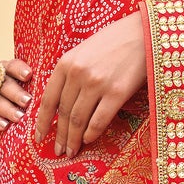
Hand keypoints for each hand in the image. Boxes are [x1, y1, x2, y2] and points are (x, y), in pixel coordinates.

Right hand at [0, 58, 31, 136]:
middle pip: (2, 82)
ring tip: (19, 117)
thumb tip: (43, 107)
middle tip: (27, 102)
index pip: (10, 65)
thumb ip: (18, 95)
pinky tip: (3, 125)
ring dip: (6, 108)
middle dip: (16, 92)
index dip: (19, 69)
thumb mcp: (1, 95)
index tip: (29, 75)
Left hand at [36, 14, 146, 157]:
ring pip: (78, 119)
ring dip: (73, 139)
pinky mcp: (117, 92)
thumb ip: (71, 72)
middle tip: (57, 151)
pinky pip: (99, 120)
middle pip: (63, 112)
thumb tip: (63, 102)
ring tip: (71, 151)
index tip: (39, 137)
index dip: (42, 122)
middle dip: (59, 135)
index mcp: (66, 63)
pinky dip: (91, 133)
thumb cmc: (115, 40)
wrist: (144, 32)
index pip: (48, 99)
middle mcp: (78, 74)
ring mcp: (97, 84)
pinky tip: (88, 140)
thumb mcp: (84, 51)